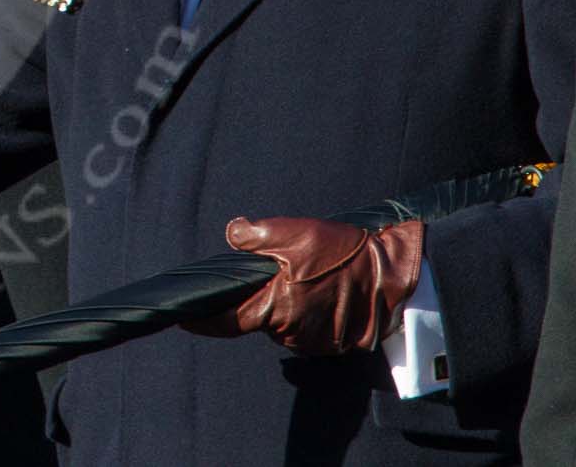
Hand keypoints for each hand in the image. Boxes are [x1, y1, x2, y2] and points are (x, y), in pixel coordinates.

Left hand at [190, 216, 423, 354]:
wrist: (391, 272)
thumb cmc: (340, 252)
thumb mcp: (291, 232)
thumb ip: (253, 235)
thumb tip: (232, 234)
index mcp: (274, 307)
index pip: (226, 321)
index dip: (203, 321)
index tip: (183, 318)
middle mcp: (290, 332)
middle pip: (258, 317)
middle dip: (260, 297)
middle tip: (280, 271)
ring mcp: (313, 341)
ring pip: (283, 323)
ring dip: (287, 304)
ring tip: (308, 277)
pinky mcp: (333, 343)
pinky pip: (307, 328)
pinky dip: (308, 312)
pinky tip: (323, 290)